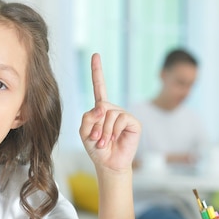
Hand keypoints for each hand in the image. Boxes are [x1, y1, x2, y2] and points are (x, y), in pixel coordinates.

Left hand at [79, 53, 140, 172]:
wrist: (108, 163)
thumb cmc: (96, 148)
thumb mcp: (84, 132)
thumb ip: (87, 117)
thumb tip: (102, 107)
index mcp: (100, 109)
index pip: (99, 86)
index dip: (97, 71)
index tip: (96, 55)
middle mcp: (113, 109)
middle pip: (101, 107)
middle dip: (96, 126)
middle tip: (97, 139)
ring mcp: (124, 115)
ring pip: (110, 114)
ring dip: (104, 131)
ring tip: (105, 142)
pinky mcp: (133, 122)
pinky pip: (121, 119)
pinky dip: (114, 131)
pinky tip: (115, 139)